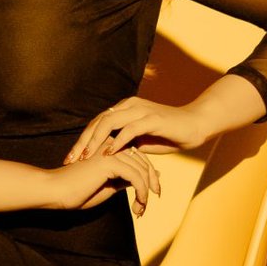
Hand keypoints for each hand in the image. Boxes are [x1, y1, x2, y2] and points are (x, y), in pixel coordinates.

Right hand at [43, 148, 161, 217]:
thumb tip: (154, 176)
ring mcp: (110, 151)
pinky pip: (136, 177)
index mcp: (110, 146)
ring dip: (145, 192)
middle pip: (144, 162)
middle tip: (148, 204)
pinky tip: (138, 205)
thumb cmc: (78, 191)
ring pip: (142, 170)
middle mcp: (112, 144)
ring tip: (140, 209)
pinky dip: (141, 192)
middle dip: (151, 184)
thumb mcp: (110, 185)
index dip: (149, 177)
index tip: (150, 196)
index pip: (139, 158)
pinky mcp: (109, 162)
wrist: (56, 191)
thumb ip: (128, 178)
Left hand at [63, 96, 203, 164]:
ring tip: (85, 157)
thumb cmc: (169, 135)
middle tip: (70, 159)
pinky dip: (117, 141)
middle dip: (82, 142)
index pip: (97, 123)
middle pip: (98, 122)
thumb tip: (108, 155)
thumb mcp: (142, 141)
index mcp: (125, 109)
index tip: (71, 158)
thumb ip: (125, 144)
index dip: (82, 140)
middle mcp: (129, 106)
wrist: (196, 126)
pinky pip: (130, 129)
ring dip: (95, 141)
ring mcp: (141, 110)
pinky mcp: (152, 118)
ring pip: (109, 123)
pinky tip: (108, 153)